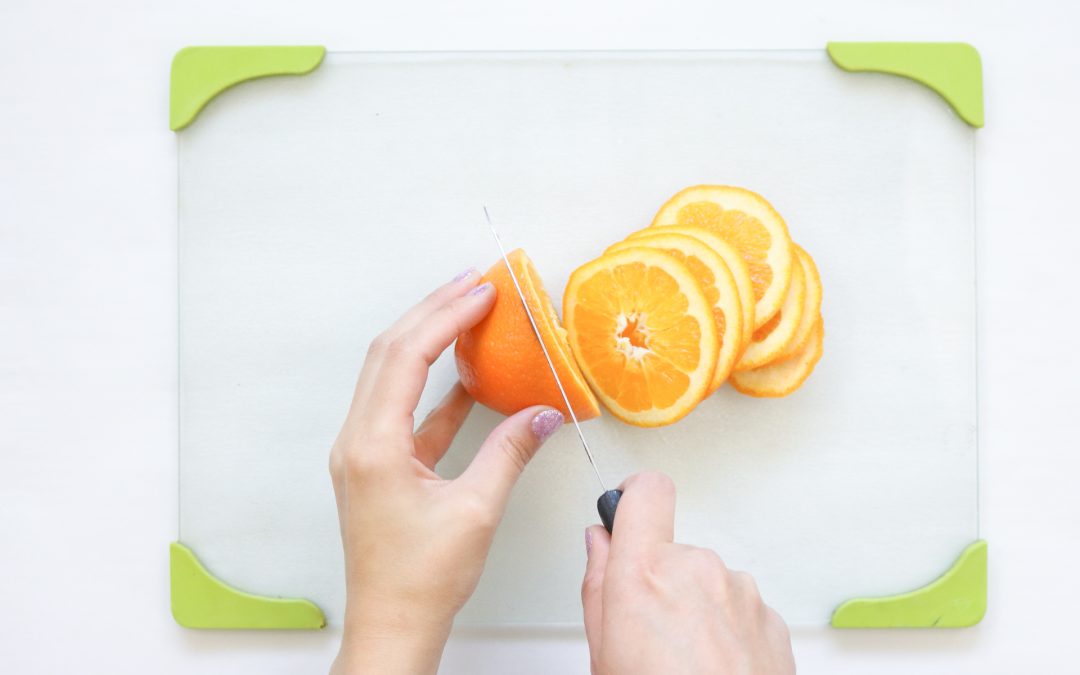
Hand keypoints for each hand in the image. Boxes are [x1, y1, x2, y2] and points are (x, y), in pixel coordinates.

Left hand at [329, 269, 563, 674]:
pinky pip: (404, 409)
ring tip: (468, 311)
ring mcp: (364, 451)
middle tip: (473, 283)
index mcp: (374, 446)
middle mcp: (358, 440)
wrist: (391, 624)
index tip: (482, 292)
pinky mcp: (378, 464)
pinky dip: (435, 386)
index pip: (406, 358)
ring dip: (429, 340)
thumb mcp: (475, 512)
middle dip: (432, 311)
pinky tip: (467, 376)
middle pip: (390, 353)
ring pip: (392, 375)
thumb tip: (542, 414)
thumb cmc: (421, 580)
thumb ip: (509, 454)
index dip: (446, 317)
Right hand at [581, 472, 794, 674]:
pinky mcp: (770, 618)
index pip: (645, 490)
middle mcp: (699, 569)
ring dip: (695, 607)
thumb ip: (598, 583)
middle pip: (673, 548)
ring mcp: (741, 592)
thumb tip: (599, 544)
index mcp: (647, 572)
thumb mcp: (602, 651)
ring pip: (707, 579)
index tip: (624, 506)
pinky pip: (738, 607)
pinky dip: (725, 629)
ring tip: (682, 659)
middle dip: (659, 578)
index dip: (632, 495)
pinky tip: (712, 667)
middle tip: (646, 631)